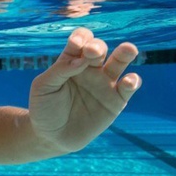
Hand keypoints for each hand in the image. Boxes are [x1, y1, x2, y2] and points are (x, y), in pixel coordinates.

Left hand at [29, 28, 140, 152]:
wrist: (51, 137)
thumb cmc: (44, 108)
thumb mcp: (43, 87)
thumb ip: (60, 70)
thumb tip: (81, 59)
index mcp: (71, 60)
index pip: (80, 41)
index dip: (81, 38)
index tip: (76, 45)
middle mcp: (90, 68)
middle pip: (100, 48)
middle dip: (97, 46)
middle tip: (93, 52)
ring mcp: (104, 83)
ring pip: (120, 62)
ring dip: (125, 53)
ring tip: (128, 49)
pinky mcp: (116, 101)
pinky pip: (128, 87)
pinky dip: (133, 81)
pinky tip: (129, 80)